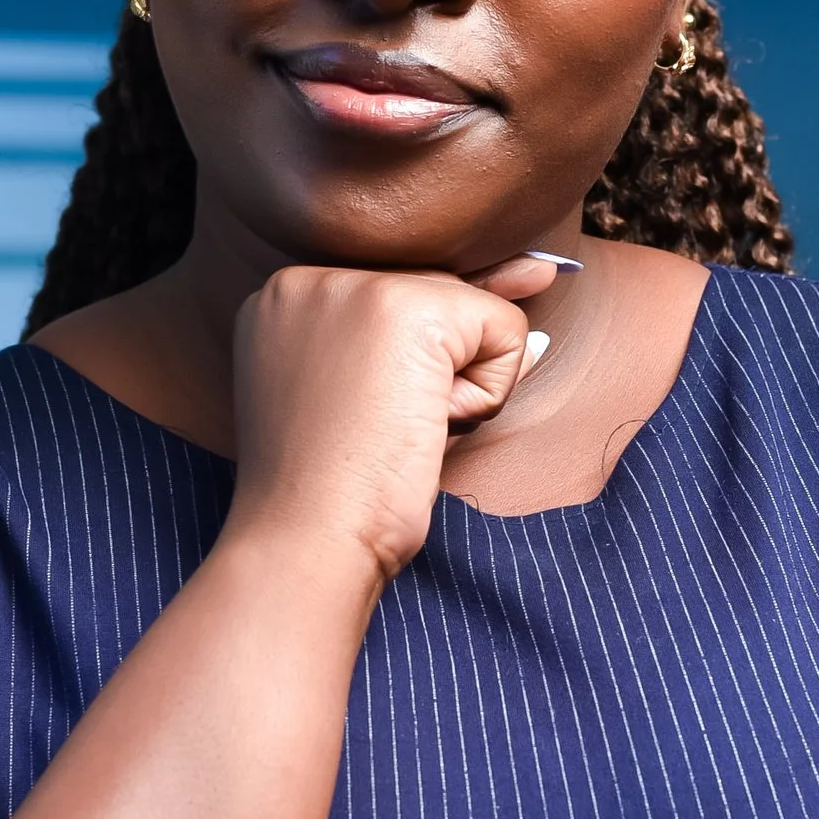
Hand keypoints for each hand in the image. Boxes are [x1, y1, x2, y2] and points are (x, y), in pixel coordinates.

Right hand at [226, 254, 564, 583]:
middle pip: (437, 298)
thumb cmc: (335, 493)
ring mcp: (355, 285)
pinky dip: (486, 394)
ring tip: (396, 431)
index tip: (378, 411)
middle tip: (376, 435)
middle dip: (439, 376)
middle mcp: (309, 278)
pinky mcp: (409, 308)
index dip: (421, 358)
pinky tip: (427, 425)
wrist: (307, 539)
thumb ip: (433, 339)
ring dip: (460, 387)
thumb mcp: (371, 397)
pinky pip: (506, 330)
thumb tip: (534, 295)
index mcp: (283, 300)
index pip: (396, 296)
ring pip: (474, 312)